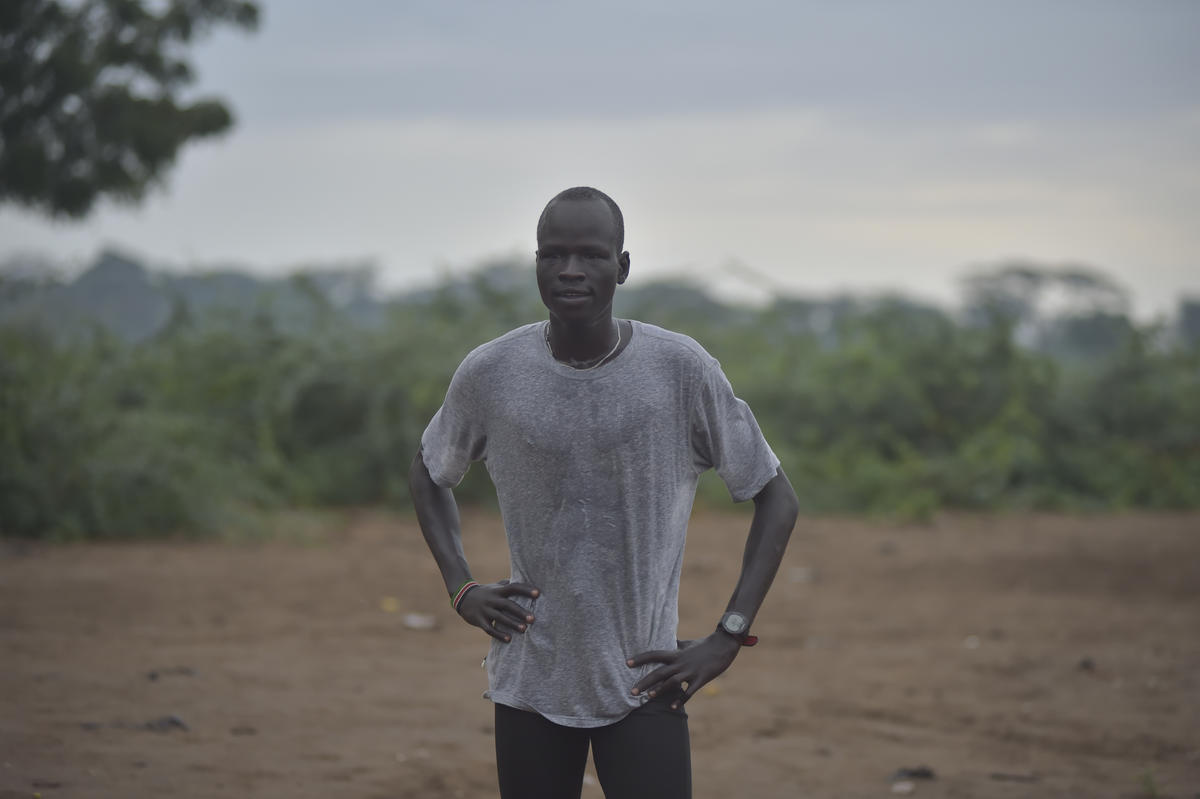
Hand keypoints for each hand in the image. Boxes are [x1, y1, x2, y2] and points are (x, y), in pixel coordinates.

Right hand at [456, 579, 539, 642]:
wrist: (463, 597)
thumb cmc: (486, 592)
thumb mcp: (496, 586)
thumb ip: (510, 585)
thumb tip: (528, 579)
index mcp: (498, 590)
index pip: (513, 587)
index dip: (525, 590)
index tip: (538, 593)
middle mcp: (492, 599)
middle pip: (507, 605)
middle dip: (520, 612)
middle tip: (533, 619)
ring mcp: (485, 610)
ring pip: (499, 617)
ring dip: (512, 624)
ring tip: (524, 630)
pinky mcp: (479, 620)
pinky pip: (489, 629)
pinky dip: (499, 635)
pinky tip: (509, 639)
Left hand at [627, 632, 741, 708]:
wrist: (723, 645)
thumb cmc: (704, 644)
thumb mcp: (687, 644)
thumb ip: (675, 644)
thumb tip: (667, 640)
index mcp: (676, 653)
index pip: (654, 654)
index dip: (640, 658)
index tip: (627, 663)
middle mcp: (680, 662)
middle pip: (659, 672)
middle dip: (645, 682)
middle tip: (631, 691)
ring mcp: (690, 671)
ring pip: (672, 682)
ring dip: (659, 690)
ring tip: (648, 697)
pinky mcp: (701, 679)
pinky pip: (689, 692)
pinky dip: (680, 700)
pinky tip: (672, 707)